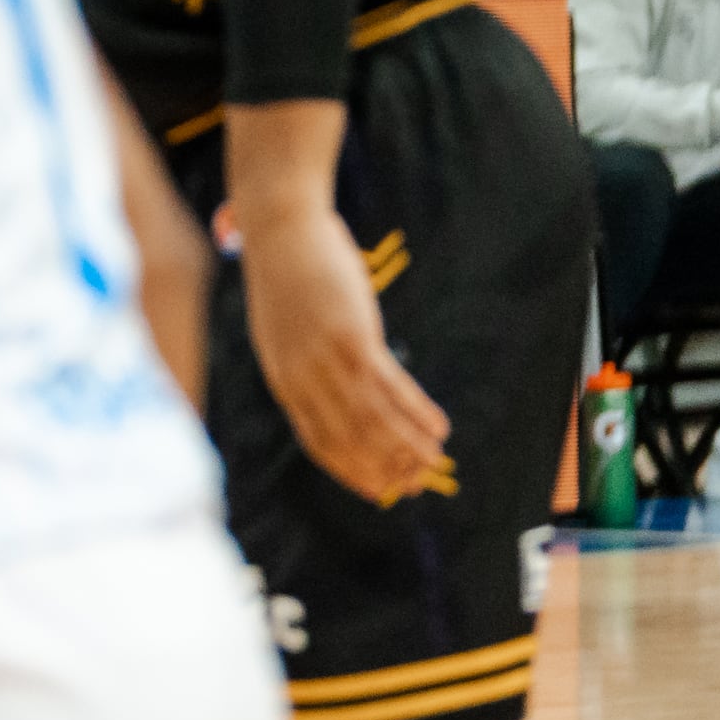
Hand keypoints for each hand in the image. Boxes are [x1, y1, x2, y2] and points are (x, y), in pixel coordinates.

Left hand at [233, 195, 452, 506]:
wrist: (280, 230)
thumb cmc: (285, 277)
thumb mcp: (283, 330)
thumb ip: (300, 363)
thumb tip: (323, 385)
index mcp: (282, 379)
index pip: (318, 442)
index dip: (352, 470)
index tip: (378, 490)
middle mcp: (302, 378)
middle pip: (350, 438)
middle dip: (386, 468)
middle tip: (418, 487)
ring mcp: (327, 359)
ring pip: (373, 419)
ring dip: (408, 447)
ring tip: (436, 464)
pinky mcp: (353, 337)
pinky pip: (391, 386)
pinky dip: (416, 412)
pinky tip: (439, 429)